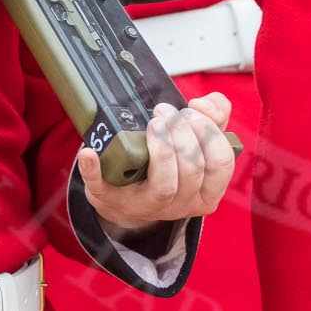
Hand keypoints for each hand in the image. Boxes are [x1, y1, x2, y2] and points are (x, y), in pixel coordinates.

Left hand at [77, 93, 235, 231]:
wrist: (129, 194)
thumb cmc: (171, 163)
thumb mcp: (198, 141)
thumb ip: (214, 116)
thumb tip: (201, 104)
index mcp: (207, 191)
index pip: (220, 164)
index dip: (209, 133)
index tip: (190, 111)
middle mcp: (182, 204)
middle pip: (193, 171)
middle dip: (182, 134)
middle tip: (165, 111)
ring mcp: (148, 206)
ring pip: (164, 185)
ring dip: (160, 147)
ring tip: (154, 122)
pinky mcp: (113, 202)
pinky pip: (103, 189)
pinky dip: (94, 170)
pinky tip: (89, 152)